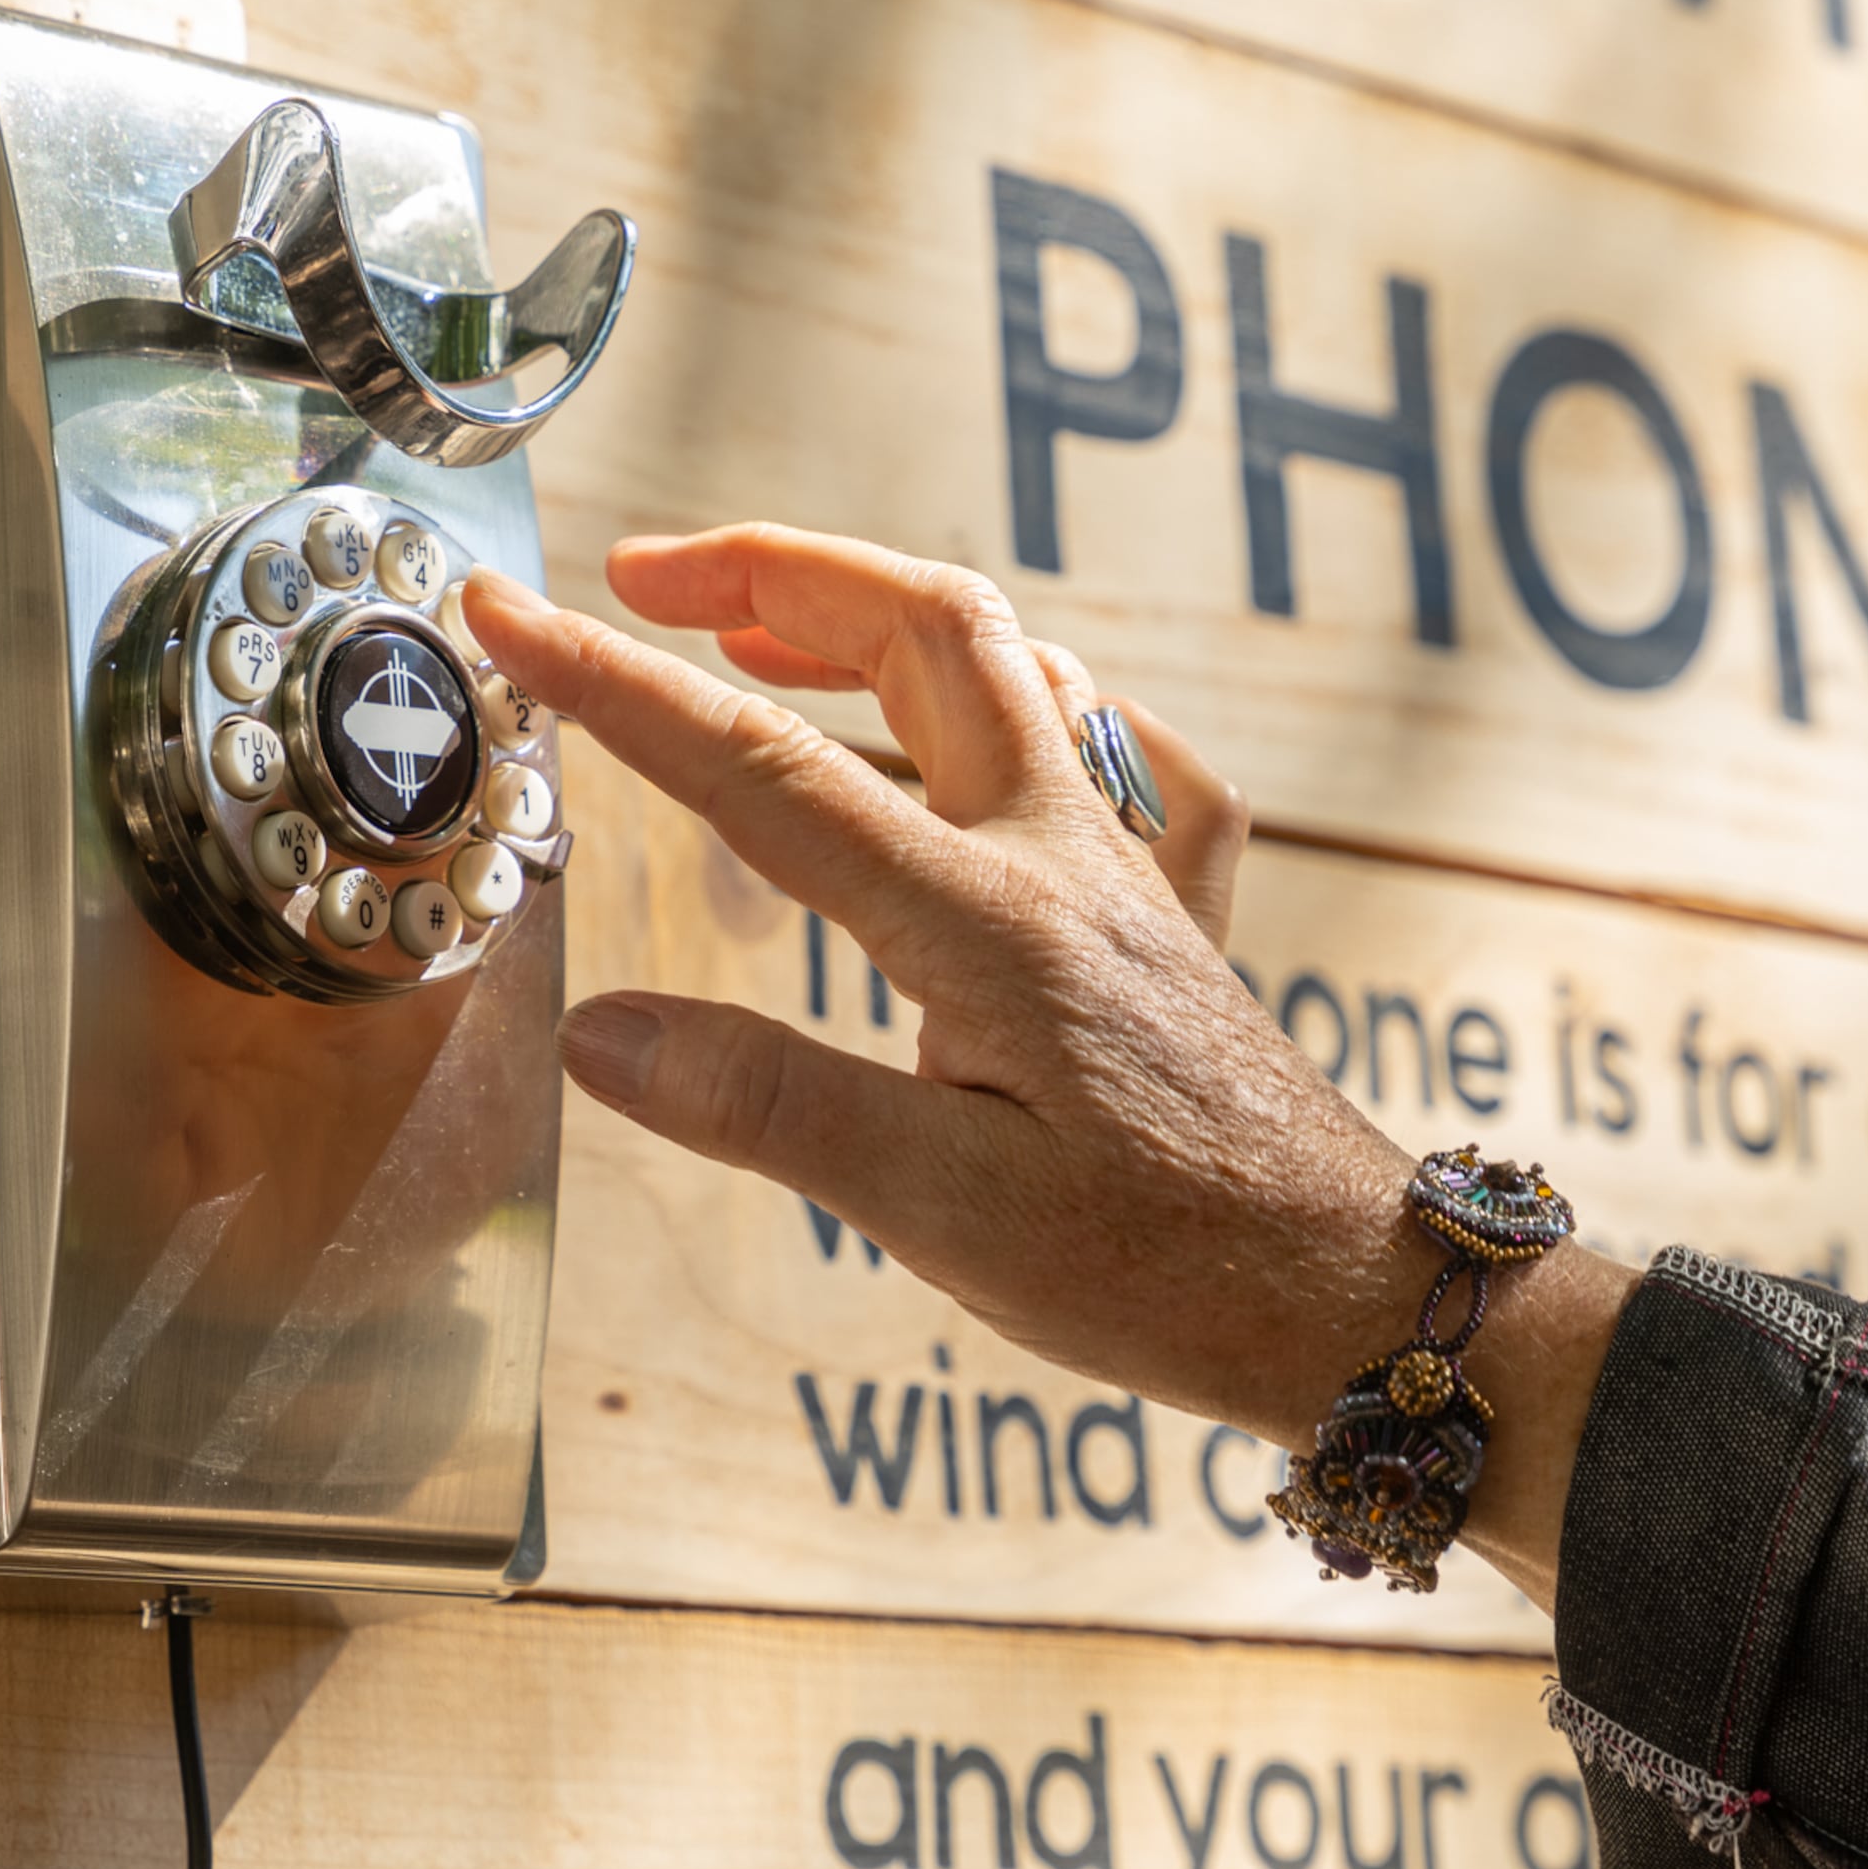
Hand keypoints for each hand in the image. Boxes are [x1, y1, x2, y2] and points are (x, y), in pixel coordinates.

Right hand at [463, 525, 1633, 1606]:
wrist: (1359, 1298)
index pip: (767, 768)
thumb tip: (600, 1034)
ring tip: (758, 632)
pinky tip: (991, 738)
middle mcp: (1065, 860)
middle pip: (926, 624)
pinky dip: (1026, 703)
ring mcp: (1132, 873)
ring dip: (875, 618)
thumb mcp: (947, 1220)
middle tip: (642, 576)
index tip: (508, 613)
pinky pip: (1113, 749)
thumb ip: (772, 1109)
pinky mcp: (1172, 915)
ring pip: (1013, 663)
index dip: (618, 682)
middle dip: (773, 569)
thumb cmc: (1170, 1272)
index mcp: (989, 924)